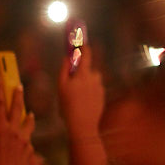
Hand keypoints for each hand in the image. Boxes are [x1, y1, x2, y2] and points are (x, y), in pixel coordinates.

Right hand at [58, 46, 107, 164]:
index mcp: (84, 74)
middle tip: (72, 81)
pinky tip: (82, 100)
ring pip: (91, 78)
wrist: (83, 124)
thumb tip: (67, 57)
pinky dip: (89, 90)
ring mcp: (100, 86)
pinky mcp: (103, 95)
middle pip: (88, 68)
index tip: (80, 40)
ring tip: (76, 95)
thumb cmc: (68, 105)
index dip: (83, 46)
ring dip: (85, 81)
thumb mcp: (61, 87)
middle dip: (80, 70)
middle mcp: (95, 78)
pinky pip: (94, 87)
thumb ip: (64, 69)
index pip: (86, 54)